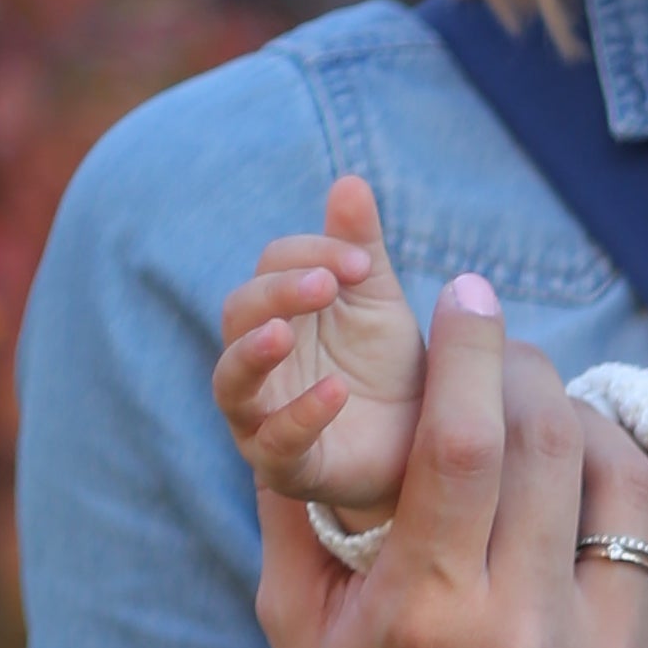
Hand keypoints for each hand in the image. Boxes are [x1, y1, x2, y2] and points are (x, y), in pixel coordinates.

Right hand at [168, 273, 647, 647]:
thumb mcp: (295, 623)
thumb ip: (295, 498)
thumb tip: (303, 369)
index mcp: (427, 618)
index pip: (468, 441)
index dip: (473, 347)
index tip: (470, 292)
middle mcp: (528, 640)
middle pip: (550, 443)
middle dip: (525, 369)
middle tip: (502, 345)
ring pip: (623, 483)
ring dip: (585, 423)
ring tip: (547, 410)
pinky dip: (623, 499)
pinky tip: (588, 484)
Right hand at [214, 175, 428, 518]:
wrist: (416, 448)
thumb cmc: (386, 370)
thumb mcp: (379, 303)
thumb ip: (359, 250)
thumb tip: (349, 181)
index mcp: (279, 311)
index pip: (272, 265)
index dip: (312, 255)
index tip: (360, 263)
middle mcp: (257, 359)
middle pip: (239, 312)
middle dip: (278, 293)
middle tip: (325, 285)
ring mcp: (261, 414)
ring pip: (231, 379)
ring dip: (252, 351)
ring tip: (283, 333)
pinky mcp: (284, 466)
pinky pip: (274, 442)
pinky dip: (299, 414)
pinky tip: (334, 393)